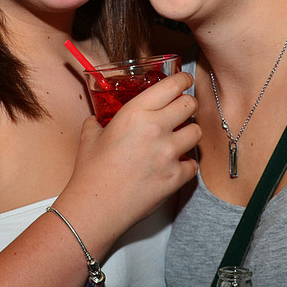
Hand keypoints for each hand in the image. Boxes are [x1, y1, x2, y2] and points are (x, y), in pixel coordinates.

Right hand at [60, 72, 199, 236]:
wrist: (96, 206)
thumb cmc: (91, 172)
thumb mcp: (90, 137)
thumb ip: (97, 123)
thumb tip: (96, 120)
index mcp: (136, 112)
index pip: (172, 85)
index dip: (183, 80)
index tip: (185, 80)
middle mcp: (156, 128)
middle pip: (190, 104)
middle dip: (187, 105)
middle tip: (182, 111)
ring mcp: (169, 153)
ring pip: (196, 132)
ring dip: (189, 134)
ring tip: (178, 139)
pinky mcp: (176, 176)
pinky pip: (193, 164)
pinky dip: (186, 165)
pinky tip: (174, 166)